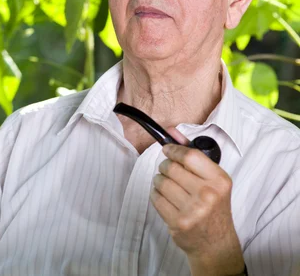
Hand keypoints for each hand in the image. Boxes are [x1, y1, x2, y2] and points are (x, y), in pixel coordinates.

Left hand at [151, 143, 244, 274]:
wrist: (216, 244)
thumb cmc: (214, 207)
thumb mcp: (212, 180)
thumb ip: (192, 154)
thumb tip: (171, 131)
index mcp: (219, 180)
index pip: (190, 155)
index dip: (174, 150)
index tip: (167, 149)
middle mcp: (208, 194)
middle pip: (171, 168)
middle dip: (165, 167)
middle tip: (170, 172)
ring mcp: (192, 210)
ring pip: (160, 182)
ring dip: (159, 181)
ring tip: (169, 187)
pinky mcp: (178, 222)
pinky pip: (155, 198)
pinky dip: (156, 195)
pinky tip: (166, 199)